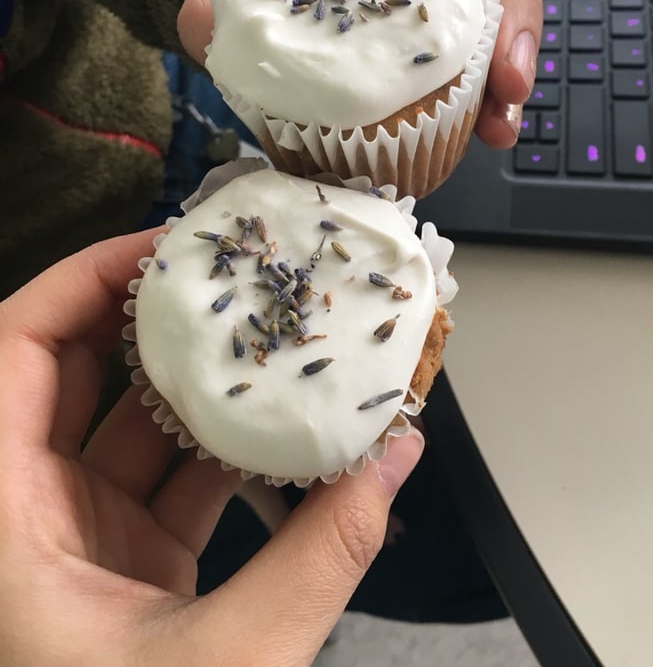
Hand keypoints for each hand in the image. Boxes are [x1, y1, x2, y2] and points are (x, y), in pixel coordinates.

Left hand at [0, 232, 422, 665]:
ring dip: (200, 388)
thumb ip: (321, 557)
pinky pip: (166, 482)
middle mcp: (21, 517)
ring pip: (130, 429)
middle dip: (153, 321)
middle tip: (230, 278)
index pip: (13, 351)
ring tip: (269, 339)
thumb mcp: (227, 666)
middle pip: (73, 374)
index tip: (164, 248)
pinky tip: (281, 429)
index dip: (79, 281)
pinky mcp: (122, 570)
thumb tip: (396, 457)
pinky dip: (221, 453)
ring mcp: (73, 543)